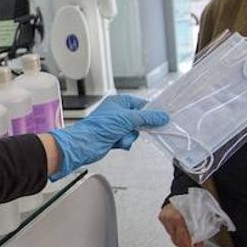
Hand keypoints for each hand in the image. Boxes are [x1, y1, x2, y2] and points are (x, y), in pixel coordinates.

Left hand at [47, 95, 169, 179]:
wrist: (85, 144)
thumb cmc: (99, 127)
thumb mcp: (128, 118)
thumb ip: (147, 118)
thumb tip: (161, 116)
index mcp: (119, 102)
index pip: (141, 104)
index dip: (150, 112)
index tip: (160, 117)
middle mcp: (117, 113)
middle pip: (139, 120)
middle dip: (137, 127)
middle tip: (136, 128)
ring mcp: (115, 126)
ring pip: (134, 132)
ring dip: (129, 136)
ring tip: (119, 136)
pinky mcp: (114, 137)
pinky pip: (127, 139)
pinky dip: (124, 142)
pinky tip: (116, 142)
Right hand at [158, 202, 204, 246]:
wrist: (183, 190)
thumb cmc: (193, 199)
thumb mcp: (200, 215)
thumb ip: (199, 231)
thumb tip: (199, 246)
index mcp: (177, 217)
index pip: (183, 238)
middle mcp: (168, 218)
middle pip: (176, 240)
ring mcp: (164, 218)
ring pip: (172, 237)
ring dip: (181, 242)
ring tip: (188, 245)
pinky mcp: (162, 218)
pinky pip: (170, 231)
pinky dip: (176, 235)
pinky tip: (182, 237)